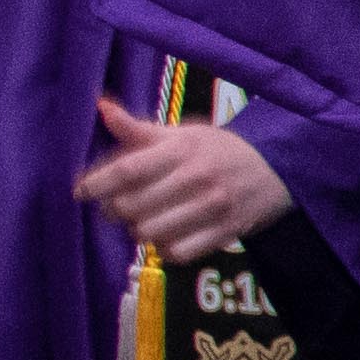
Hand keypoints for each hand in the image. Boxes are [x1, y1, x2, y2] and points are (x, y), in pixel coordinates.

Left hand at [75, 93, 297, 259]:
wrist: (279, 167)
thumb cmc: (218, 150)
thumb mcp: (183, 134)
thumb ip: (139, 129)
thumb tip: (101, 107)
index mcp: (182, 149)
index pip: (128, 169)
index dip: (97, 183)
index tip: (80, 191)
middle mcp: (197, 177)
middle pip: (132, 206)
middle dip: (115, 210)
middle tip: (118, 206)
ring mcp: (213, 207)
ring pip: (150, 233)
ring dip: (138, 230)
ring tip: (144, 220)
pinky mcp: (227, 231)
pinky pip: (178, 252)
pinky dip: (165, 248)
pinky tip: (168, 236)